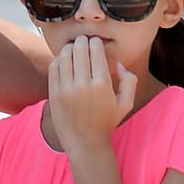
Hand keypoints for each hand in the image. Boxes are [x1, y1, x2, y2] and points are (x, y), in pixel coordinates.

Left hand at [48, 37, 133, 157]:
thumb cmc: (106, 121)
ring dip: (70, 48)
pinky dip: (59, 59)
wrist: (84, 142)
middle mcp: (83, 85)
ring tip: (74, 49)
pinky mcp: (54, 93)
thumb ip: (129, 80)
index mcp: (102, 84)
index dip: (95, 42)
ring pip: (65, 55)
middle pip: (79, 49)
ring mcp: (66, 89)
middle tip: (84, 42)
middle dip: (82, 41)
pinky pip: (54, 67)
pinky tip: (64, 60)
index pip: (95, 50)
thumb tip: (118, 63)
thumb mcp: (126, 103)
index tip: (96, 43)